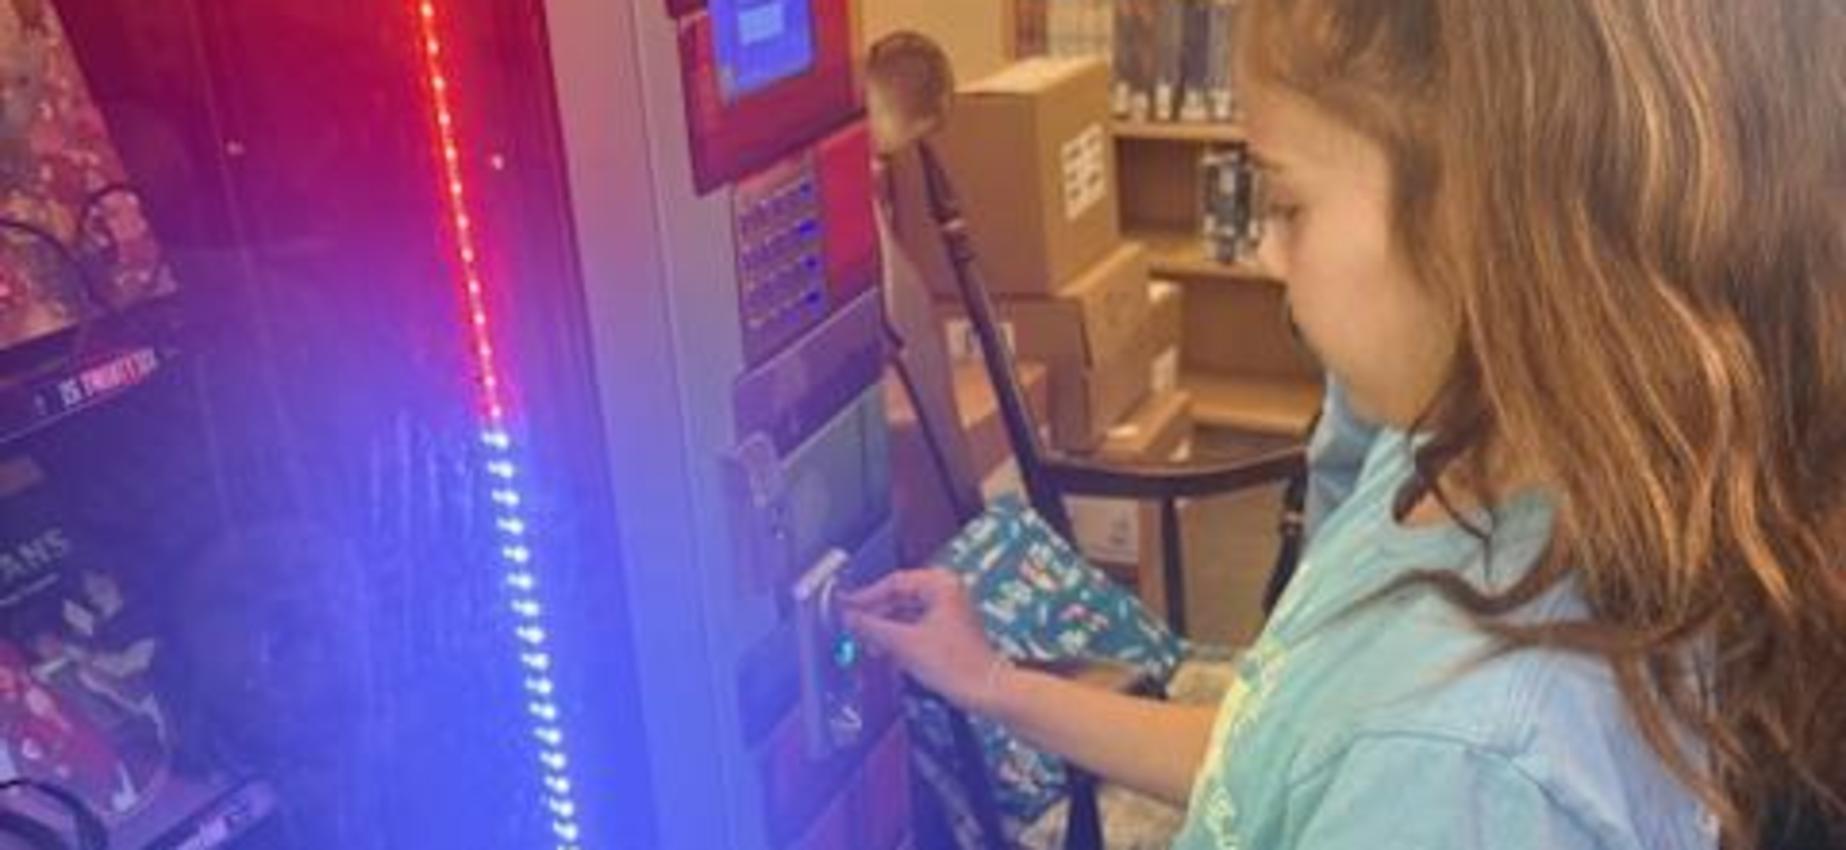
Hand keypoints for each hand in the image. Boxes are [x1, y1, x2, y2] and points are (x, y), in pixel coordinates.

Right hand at [840, 568, 1008, 714]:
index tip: (847, 605)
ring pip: (907, 613)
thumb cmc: (958, 665)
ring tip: (865, 640)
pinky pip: (916, 627)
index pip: (894, 582)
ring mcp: (949, 612)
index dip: (867, 595)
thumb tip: (850, 618)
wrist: (985, 690)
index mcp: (941, 585)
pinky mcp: (949, 632)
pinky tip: (884, 649)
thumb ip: (872, 628)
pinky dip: (899, 637)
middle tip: (852, 624)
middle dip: (876, 614)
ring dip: (885, 627)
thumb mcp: (904, 643)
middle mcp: (948, 593)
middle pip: (900, 597)